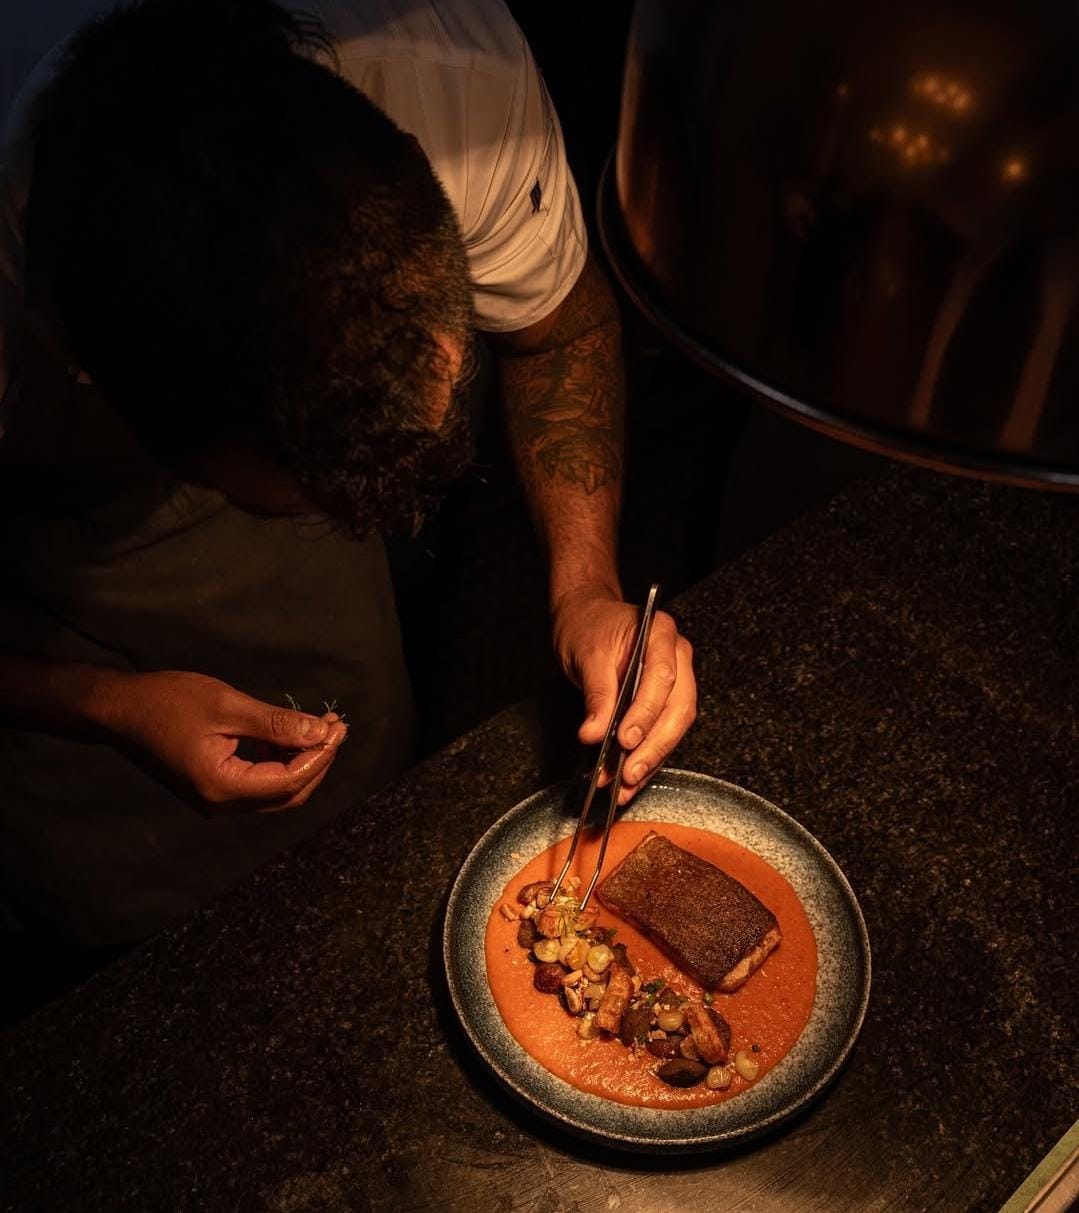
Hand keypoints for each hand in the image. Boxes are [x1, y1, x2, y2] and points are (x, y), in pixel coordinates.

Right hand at [107, 671, 347, 811]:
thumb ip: (276, 724)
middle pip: (287, 795)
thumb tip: (321, 733)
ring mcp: (215, 799)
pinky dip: (279, 761)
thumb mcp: (227, 706)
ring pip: (275, 791)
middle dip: (316, 761)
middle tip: (335, 727)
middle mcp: (220, 803)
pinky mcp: (212, 788)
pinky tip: (290, 734)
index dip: (320, 756)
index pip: (289, 782)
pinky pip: (257, 782)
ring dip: (301, 761)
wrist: (119, 709)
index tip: (338, 727)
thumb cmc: (167, 701)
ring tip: (320, 726)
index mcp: (222, 786)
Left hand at [552, 588, 696, 802]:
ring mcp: (676, 679)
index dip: (646, 712)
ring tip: (624, 785)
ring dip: (650, 759)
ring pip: (674, 725)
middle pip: (678, 707)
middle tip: (628, 773)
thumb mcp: (587, 655)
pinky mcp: (665, 701)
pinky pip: (662, 732)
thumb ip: (596, 694)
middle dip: (654, 745)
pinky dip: (646, 758)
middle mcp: (677, 656)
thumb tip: (594, 733)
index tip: (625, 739)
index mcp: (660, 634)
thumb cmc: (589, 627)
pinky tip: (629, 781)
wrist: (588, 618)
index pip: (662, 677)